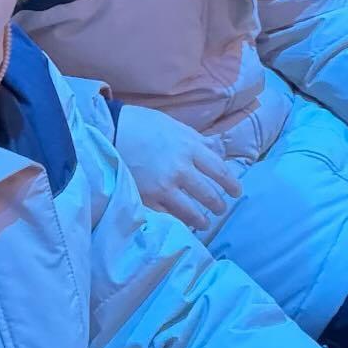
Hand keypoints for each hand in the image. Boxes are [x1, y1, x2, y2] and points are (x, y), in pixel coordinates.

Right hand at [118, 102, 241, 232]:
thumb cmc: (142, 124)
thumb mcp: (174, 126)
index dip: (231, 183)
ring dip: (201, 219)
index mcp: (190, 148)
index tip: (237, 192)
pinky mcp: (148, 198)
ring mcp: (165, 186)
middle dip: (218, 204)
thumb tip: (217, 150)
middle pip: (209, 193)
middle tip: (221, 209)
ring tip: (204, 222)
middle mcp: (181, 169)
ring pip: (192, 211)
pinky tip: (181, 223)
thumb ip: (197, 140)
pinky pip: (169, 215)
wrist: (110, 131)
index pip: (220, 170)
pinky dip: (178, 221)